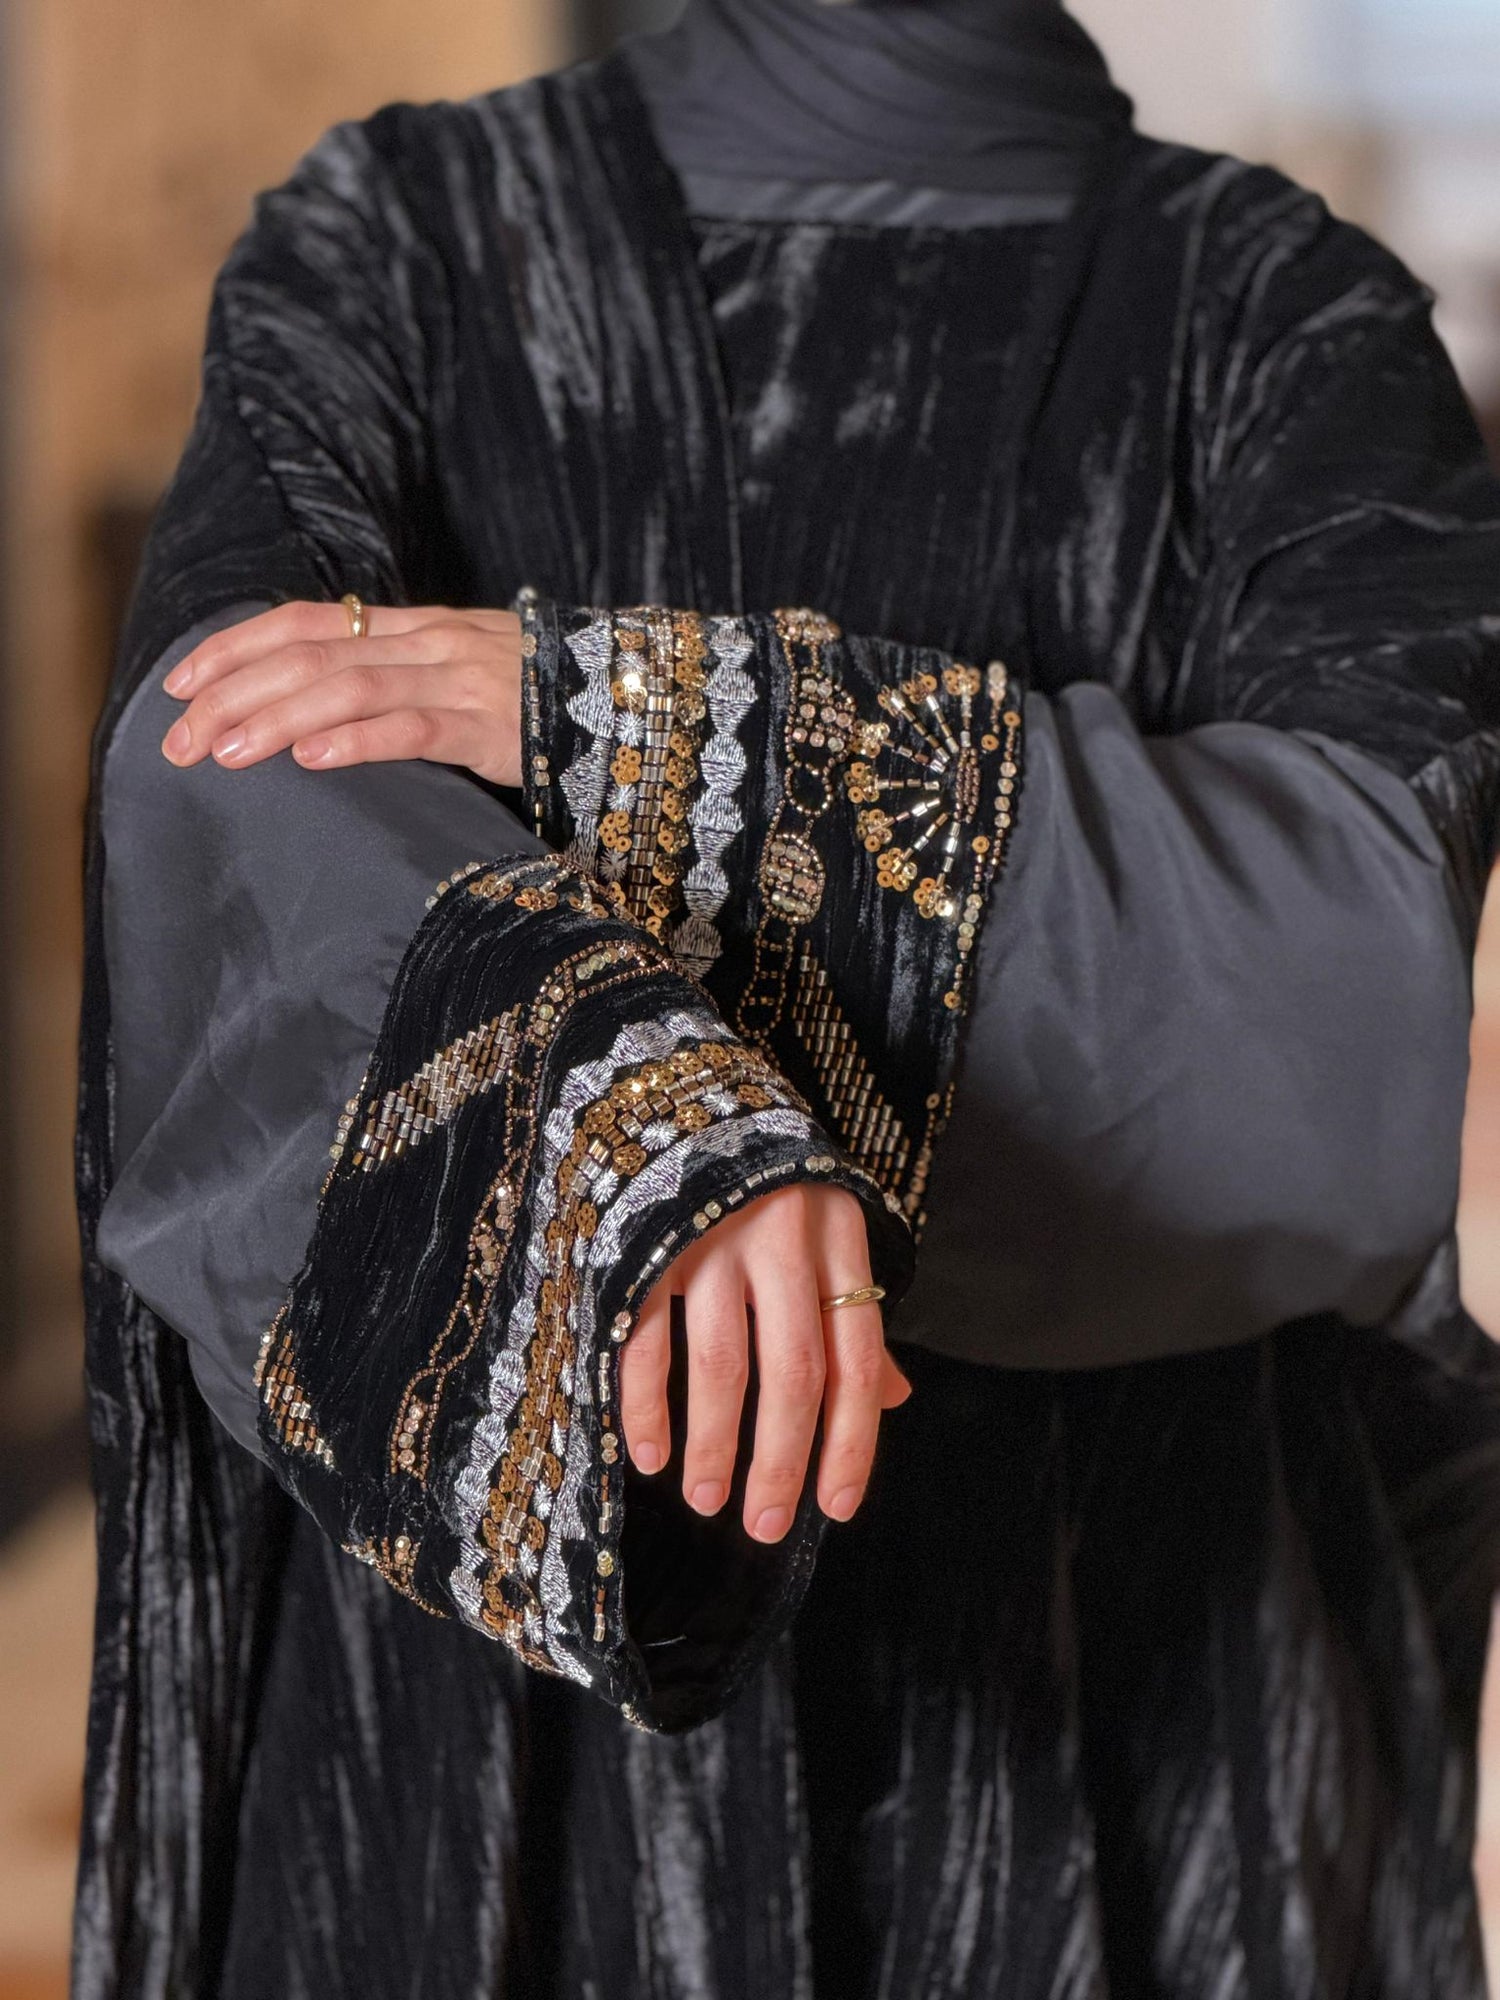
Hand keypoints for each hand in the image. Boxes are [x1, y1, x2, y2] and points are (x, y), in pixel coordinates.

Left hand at [158, 600, 522, 783]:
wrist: (632, 699)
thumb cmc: (537, 700)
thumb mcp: (458, 673)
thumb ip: (397, 679)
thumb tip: (316, 711)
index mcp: (413, 627)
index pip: (303, 622)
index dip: (234, 648)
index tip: (177, 684)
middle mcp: (427, 643)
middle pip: (308, 657)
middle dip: (233, 695)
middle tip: (178, 741)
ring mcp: (460, 680)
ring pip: (349, 688)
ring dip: (276, 720)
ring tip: (224, 753)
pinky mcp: (492, 727)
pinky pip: (415, 728)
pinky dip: (358, 741)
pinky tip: (312, 761)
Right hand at [618, 1182, 911, 1543]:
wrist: (681, 1093)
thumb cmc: (769, 1182)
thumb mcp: (828, 1232)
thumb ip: (853, 1313)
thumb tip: (892, 1400)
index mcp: (839, 1240)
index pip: (858, 1361)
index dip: (852, 1442)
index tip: (836, 1508)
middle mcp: (783, 1240)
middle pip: (795, 1373)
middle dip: (782, 1461)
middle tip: (768, 1526)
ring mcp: (712, 1238)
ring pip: (722, 1364)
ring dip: (716, 1445)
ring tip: (709, 1500)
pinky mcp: (647, 1240)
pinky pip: (647, 1342)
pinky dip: (648, 1407)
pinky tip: (652, 1455)